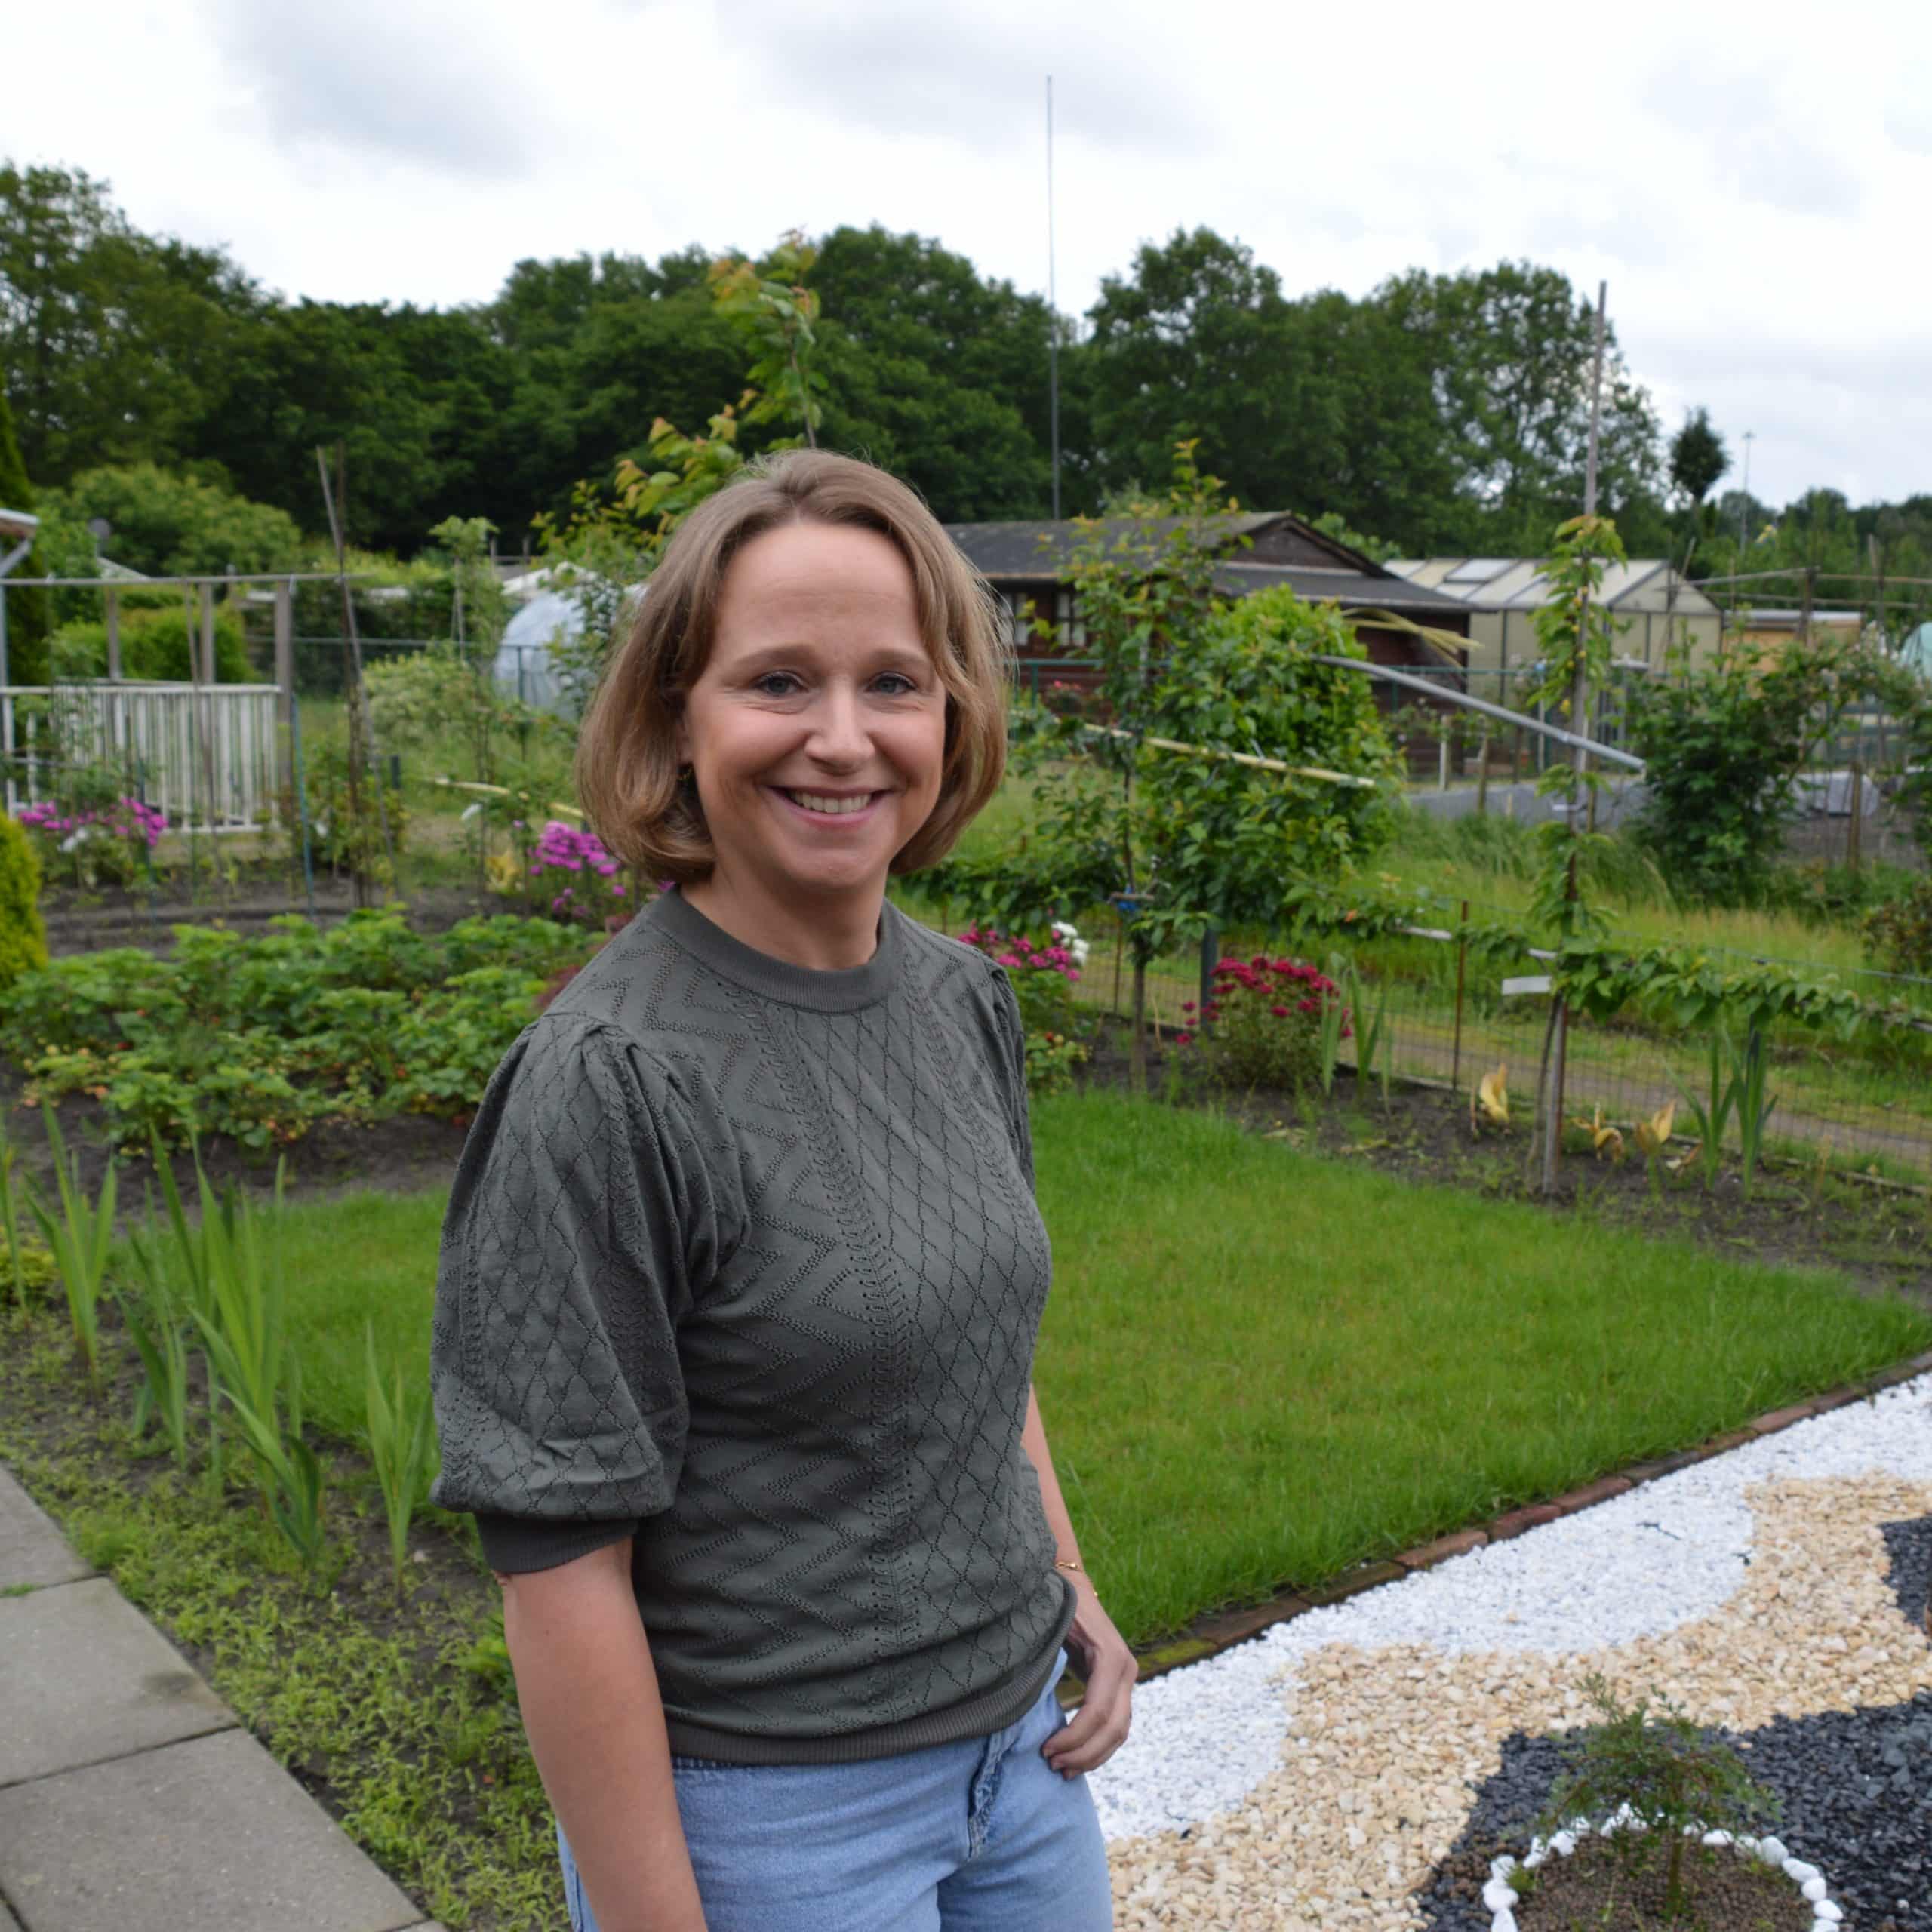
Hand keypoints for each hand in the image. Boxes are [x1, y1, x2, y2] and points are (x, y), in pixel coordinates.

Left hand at [1042, 1575, 1134, 1777]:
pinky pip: (1116, 1724)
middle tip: (1052, 1765)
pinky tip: (1075, 1758)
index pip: (1097, 1711)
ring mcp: (1127, 1677)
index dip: (1073, 1737)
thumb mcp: (1050, 1627)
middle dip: (1083, 1753)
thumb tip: (1021, 1697)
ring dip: (1093, 1756)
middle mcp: (1127, 1669)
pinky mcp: (1119, 1685)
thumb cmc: (1054, 1603)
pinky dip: (1098, 1746)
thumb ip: (1045, 1659)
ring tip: (1061, 1769)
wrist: (1072, 1582)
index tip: (1045, 1749)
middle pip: (1114, 1728)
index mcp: (1111, 1657)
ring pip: (1120, 1731)